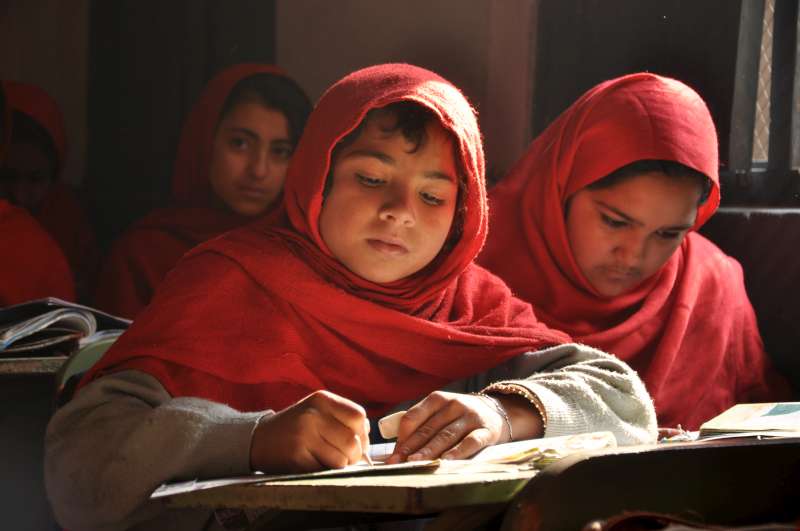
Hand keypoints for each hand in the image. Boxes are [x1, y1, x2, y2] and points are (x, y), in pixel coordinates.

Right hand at [250, 390, 369, 473]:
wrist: (258, 439)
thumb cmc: (295, 427)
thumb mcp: (316, 411)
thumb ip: (342, 418)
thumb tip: (367, 439)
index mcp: (322, 399)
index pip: (359, 416)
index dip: (363, 433)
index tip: (358, 442)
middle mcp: (313, 415)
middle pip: (353, 441)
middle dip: (354, 455)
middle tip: (345, 457)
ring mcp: (304, 435)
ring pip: (342, 458)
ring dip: (341, 465)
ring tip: (329, 459)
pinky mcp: (297, 456)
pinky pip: (326, 469)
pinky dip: (326, 471)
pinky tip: (315, 463)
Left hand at [385, 391, 506, 463]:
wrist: (497, 412)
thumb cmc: (459, 417)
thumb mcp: (441, 412)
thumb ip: (421, 425)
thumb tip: (397, 450)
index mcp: (437, 399)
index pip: (413, 417)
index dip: (402, 437)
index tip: (393, 455)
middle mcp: (454, 404)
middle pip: (428, 428)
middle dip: (411, 447)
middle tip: (398, 462)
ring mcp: (470, 417)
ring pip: (446, 435)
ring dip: (429, 450)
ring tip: (415, 462)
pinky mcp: (486, 430)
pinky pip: (470, 442)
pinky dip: (457, 452)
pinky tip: (446, 461)